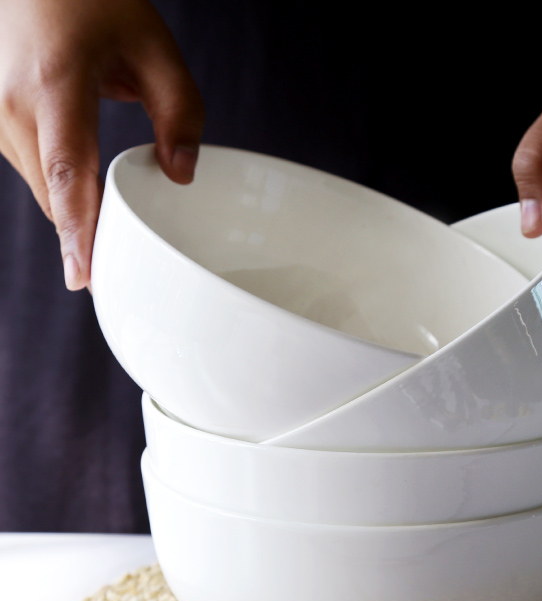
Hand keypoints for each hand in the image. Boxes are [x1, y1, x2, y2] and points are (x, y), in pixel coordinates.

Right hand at [0, 0, 203, 289]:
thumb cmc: (92, 0)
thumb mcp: (154, 45)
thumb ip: (179, 111)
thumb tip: (181, 174)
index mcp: (54, 86)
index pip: (67, 174)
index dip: (78, 231)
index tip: (87, 276)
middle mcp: (14, 105)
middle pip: (53, 196)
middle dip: (81, 244)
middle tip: (113, 289)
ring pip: (41, 189)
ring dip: (71, 223)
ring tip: (104, 262)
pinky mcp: (0, 120)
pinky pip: (35, 173)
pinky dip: (62, 198)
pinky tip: (86, 217)